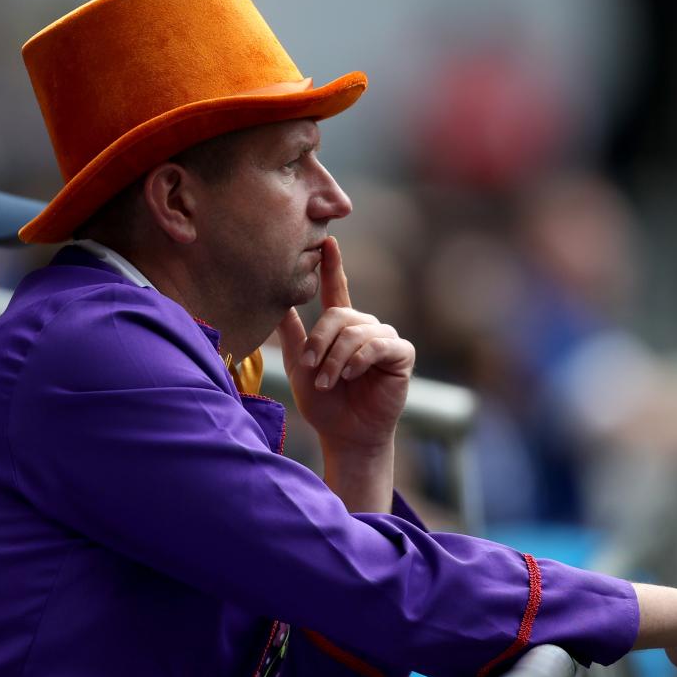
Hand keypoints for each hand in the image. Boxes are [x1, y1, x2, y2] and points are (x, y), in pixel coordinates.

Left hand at [275, 237, 414, 451]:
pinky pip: (379, 344)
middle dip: (321, 341)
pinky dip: (360, 359)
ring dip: (337, 358)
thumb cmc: (324, 404)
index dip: (333, 266)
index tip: (327, 241)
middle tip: (312, 368)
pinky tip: (350, 374)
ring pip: (357, 331)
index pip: (337, 290)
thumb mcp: (300, 366)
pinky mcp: (402, 355)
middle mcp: (365, 327)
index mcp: (342, 327)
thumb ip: (293, 334)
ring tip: (329, 382)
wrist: (345, 435)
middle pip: (340, 315)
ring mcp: (385, 339)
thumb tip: (275, 302)